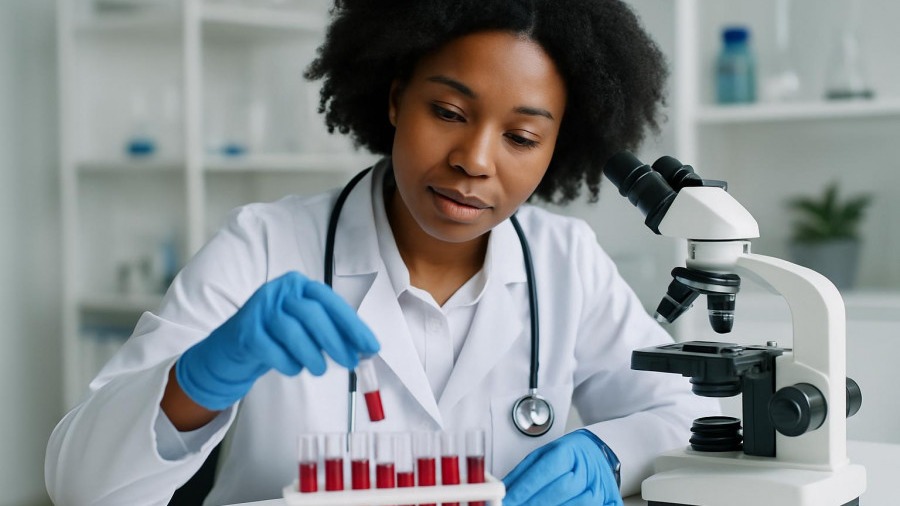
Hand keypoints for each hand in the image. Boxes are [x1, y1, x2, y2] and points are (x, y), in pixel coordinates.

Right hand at [175, 271, 379, 409]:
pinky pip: (273, 350)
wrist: (232, 349)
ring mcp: (259, 309)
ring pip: (292, 332)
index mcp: (298, 285)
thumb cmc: (277, 337)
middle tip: (350, 362)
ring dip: (312, 356)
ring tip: (319, 369)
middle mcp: (278, 291)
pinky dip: (289, 364)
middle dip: (336, 341)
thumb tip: (364, 349)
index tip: (370, 346)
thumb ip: (333, 332)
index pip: (330, 302)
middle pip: (312, 314)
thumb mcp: (307, 328)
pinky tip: (293, 368)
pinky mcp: (245, 331)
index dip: (352, 325)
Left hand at [502, 430, 621, 505]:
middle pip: (560, 489)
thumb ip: (523, 473)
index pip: (545, 470)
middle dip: (536, 503)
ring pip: (578, 504)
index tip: (510, 500)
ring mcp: (600, 486)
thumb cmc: (568, 456)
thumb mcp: (543, 455)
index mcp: (569, 451)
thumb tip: (504, 489)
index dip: (526, 488)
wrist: (598, 455)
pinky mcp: (610, 500)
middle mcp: (586, 469)